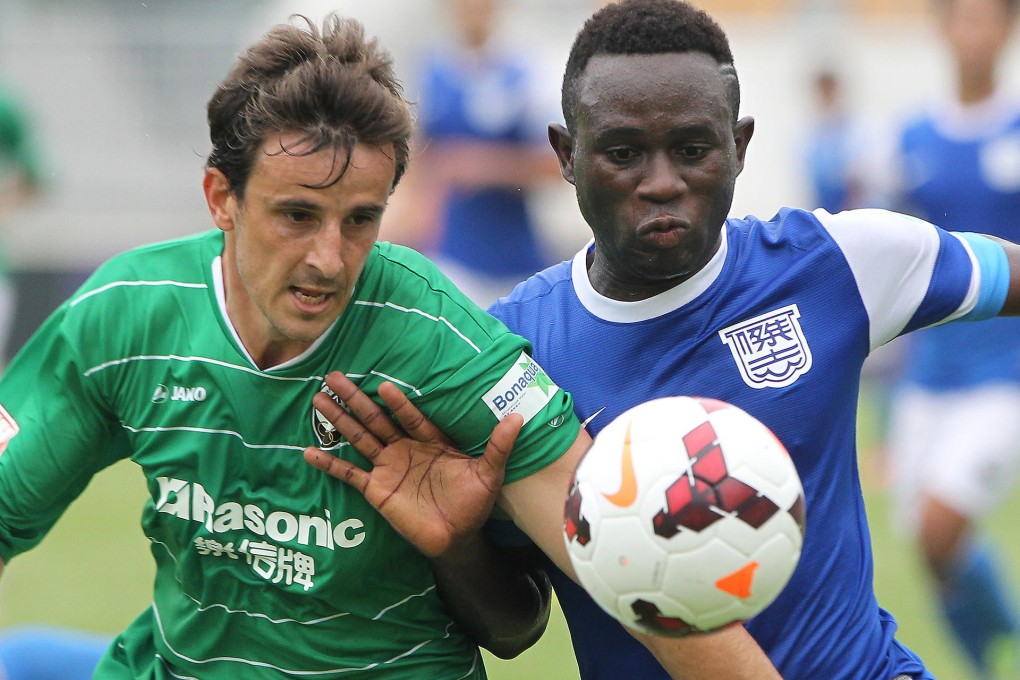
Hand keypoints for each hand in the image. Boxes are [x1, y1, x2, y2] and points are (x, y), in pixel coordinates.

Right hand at [304, 371, 523, 557]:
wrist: (458, 538)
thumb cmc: (474, 503)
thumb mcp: (489, 472)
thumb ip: (499, 445)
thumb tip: (519, 417)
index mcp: (429, 441)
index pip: (411, 416)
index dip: (399, 402)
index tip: (384, 383)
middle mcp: (405, 449)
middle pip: (377, 418)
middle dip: (357, 398)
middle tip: (335, 375)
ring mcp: (388, 467)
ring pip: (360, 437)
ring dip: (340, 420)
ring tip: (319, 400)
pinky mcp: (377, 490)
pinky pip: (350, 473)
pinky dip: (330, 463)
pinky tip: (309, 451)